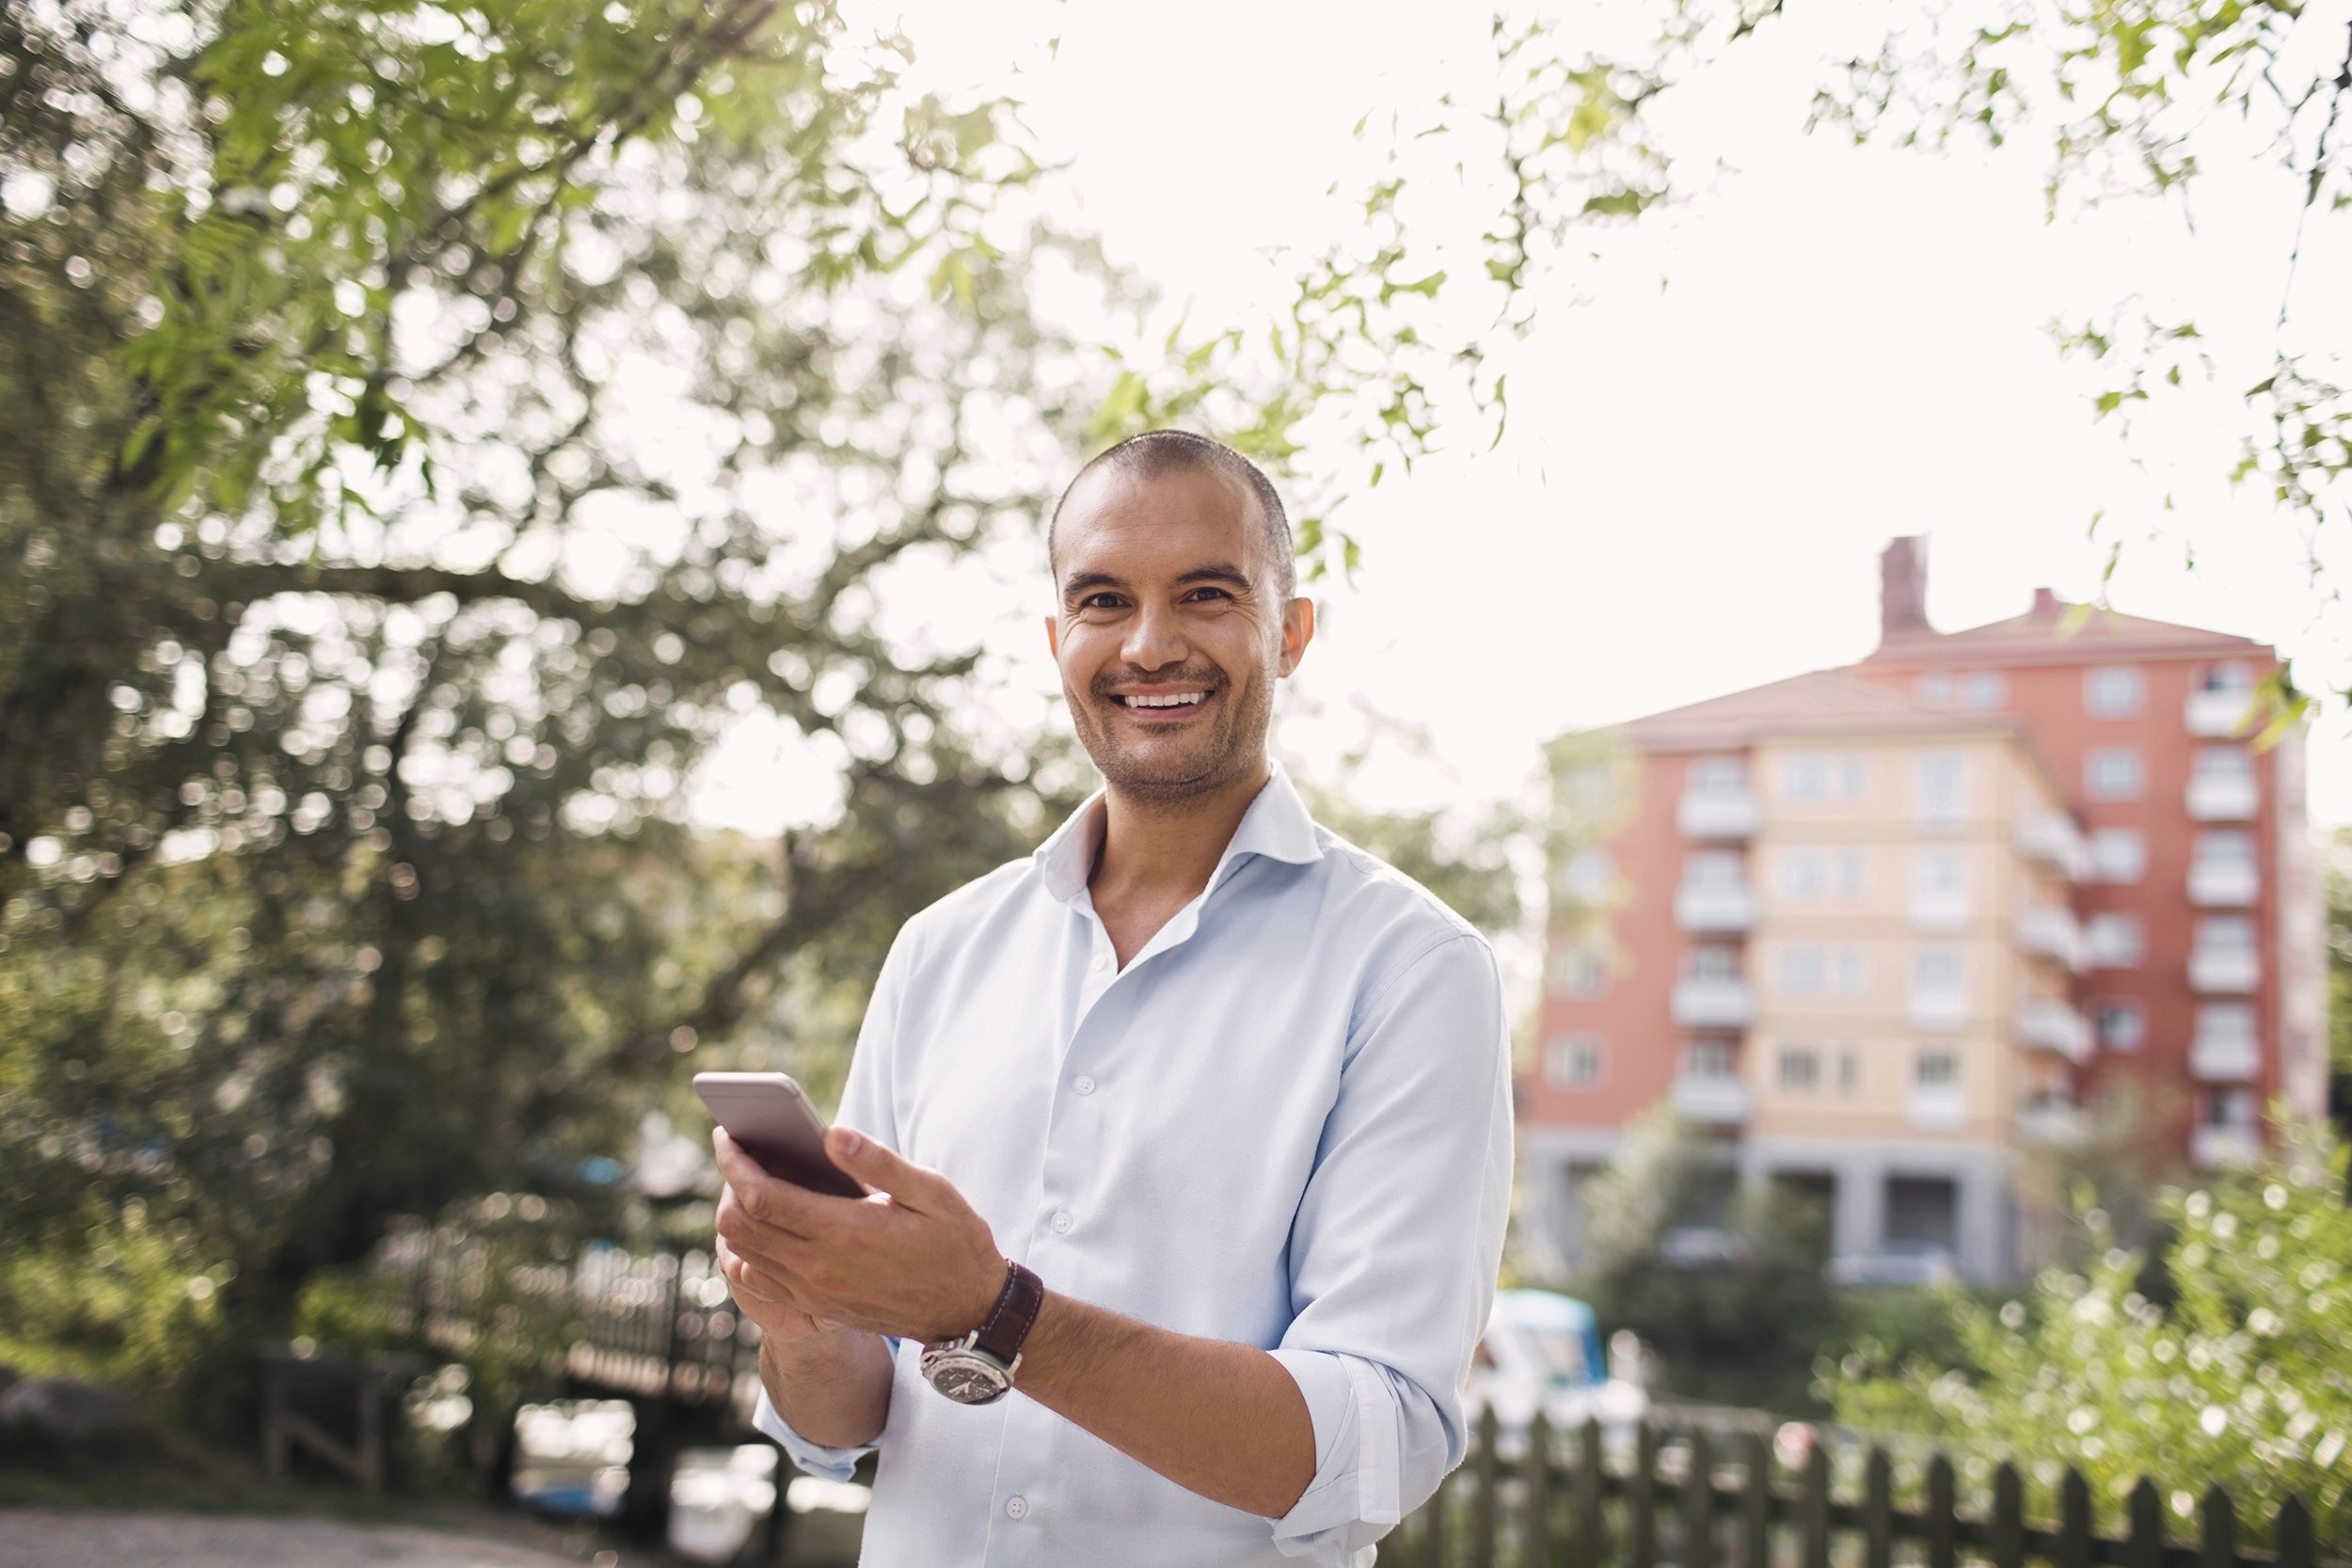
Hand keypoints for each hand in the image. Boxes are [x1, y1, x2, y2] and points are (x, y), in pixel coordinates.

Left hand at [712, 1126, 1005, 1343]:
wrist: (968, 1310)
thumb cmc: (954, 1241)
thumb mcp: (931, 1191)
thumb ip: (878, 1161)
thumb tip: (831, 1133)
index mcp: (843, 1232)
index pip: (760, 1196)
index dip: (734, 1163)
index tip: (727, 1136)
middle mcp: (818, 1268)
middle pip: (738, 1226)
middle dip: (726, 1185)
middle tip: (736, 1154)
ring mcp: (814, 1294)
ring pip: (743, 1253)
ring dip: (735, 1216)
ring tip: (749, 1183)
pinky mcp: (816, 1308)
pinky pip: (759, 1280)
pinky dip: (747, 1250)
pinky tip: (766, 1226)